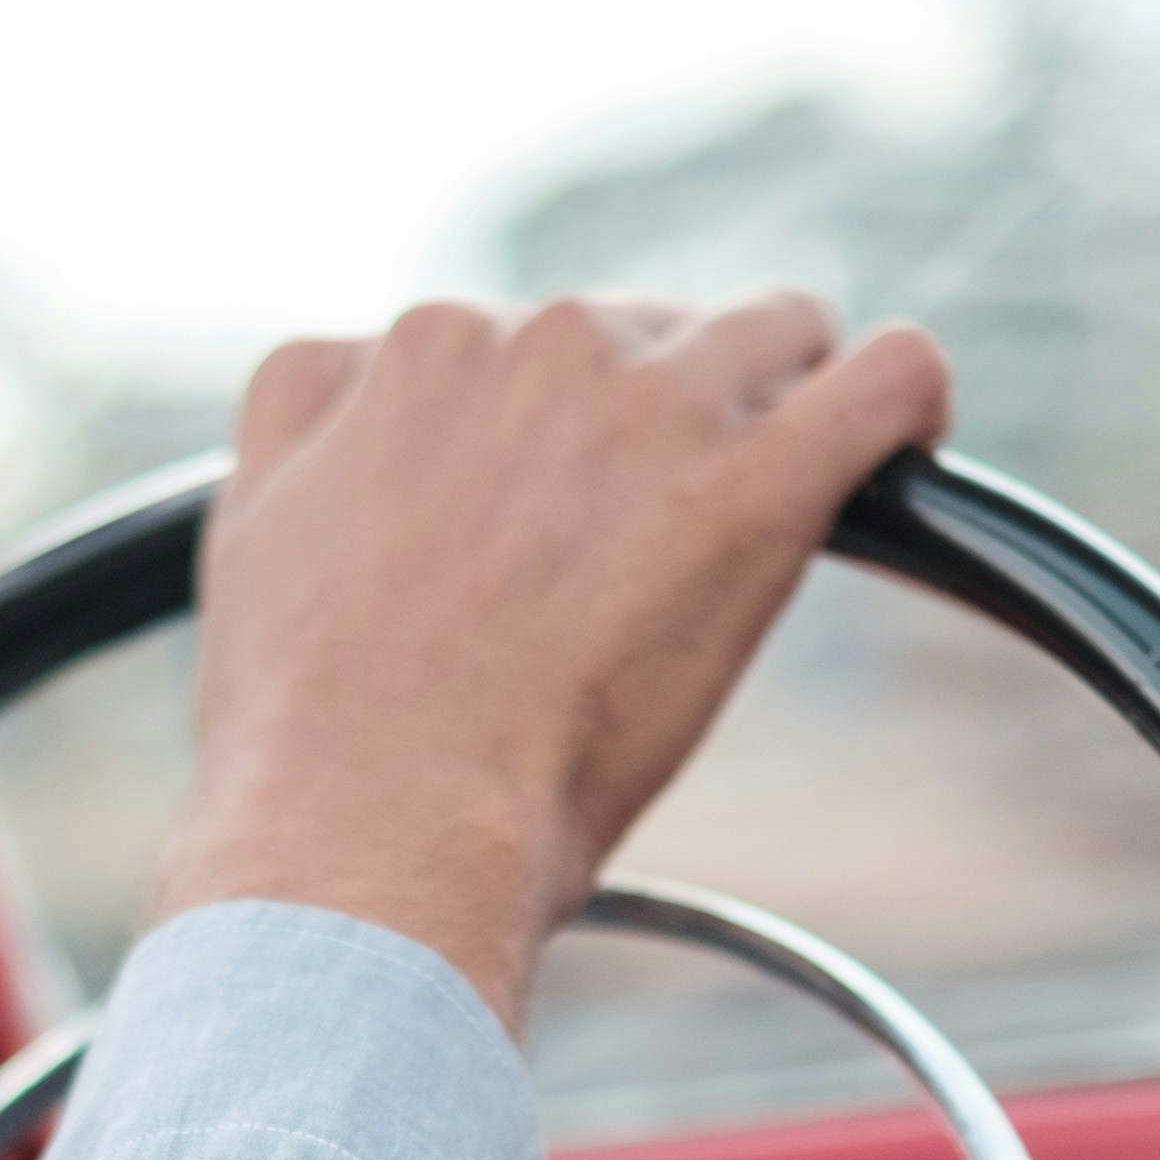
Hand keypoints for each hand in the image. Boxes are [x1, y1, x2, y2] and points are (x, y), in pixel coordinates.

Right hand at [152, 292, 951, 1028]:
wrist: (377, 830)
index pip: (534, 336)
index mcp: (424, 349)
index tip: (571, 512)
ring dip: (785, 399)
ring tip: (783, 496)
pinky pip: (889, 377)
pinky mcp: (759, 481)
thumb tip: (354, 382)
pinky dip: (905, 402)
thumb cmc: (312, 730)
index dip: (563, 428)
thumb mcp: (254, 529)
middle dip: (667, 416)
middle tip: (651, 548)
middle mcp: (540, 341)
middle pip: (655, 331)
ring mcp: (653, 403)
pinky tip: (900, 446)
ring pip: (777, 330)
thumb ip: (311, 424)